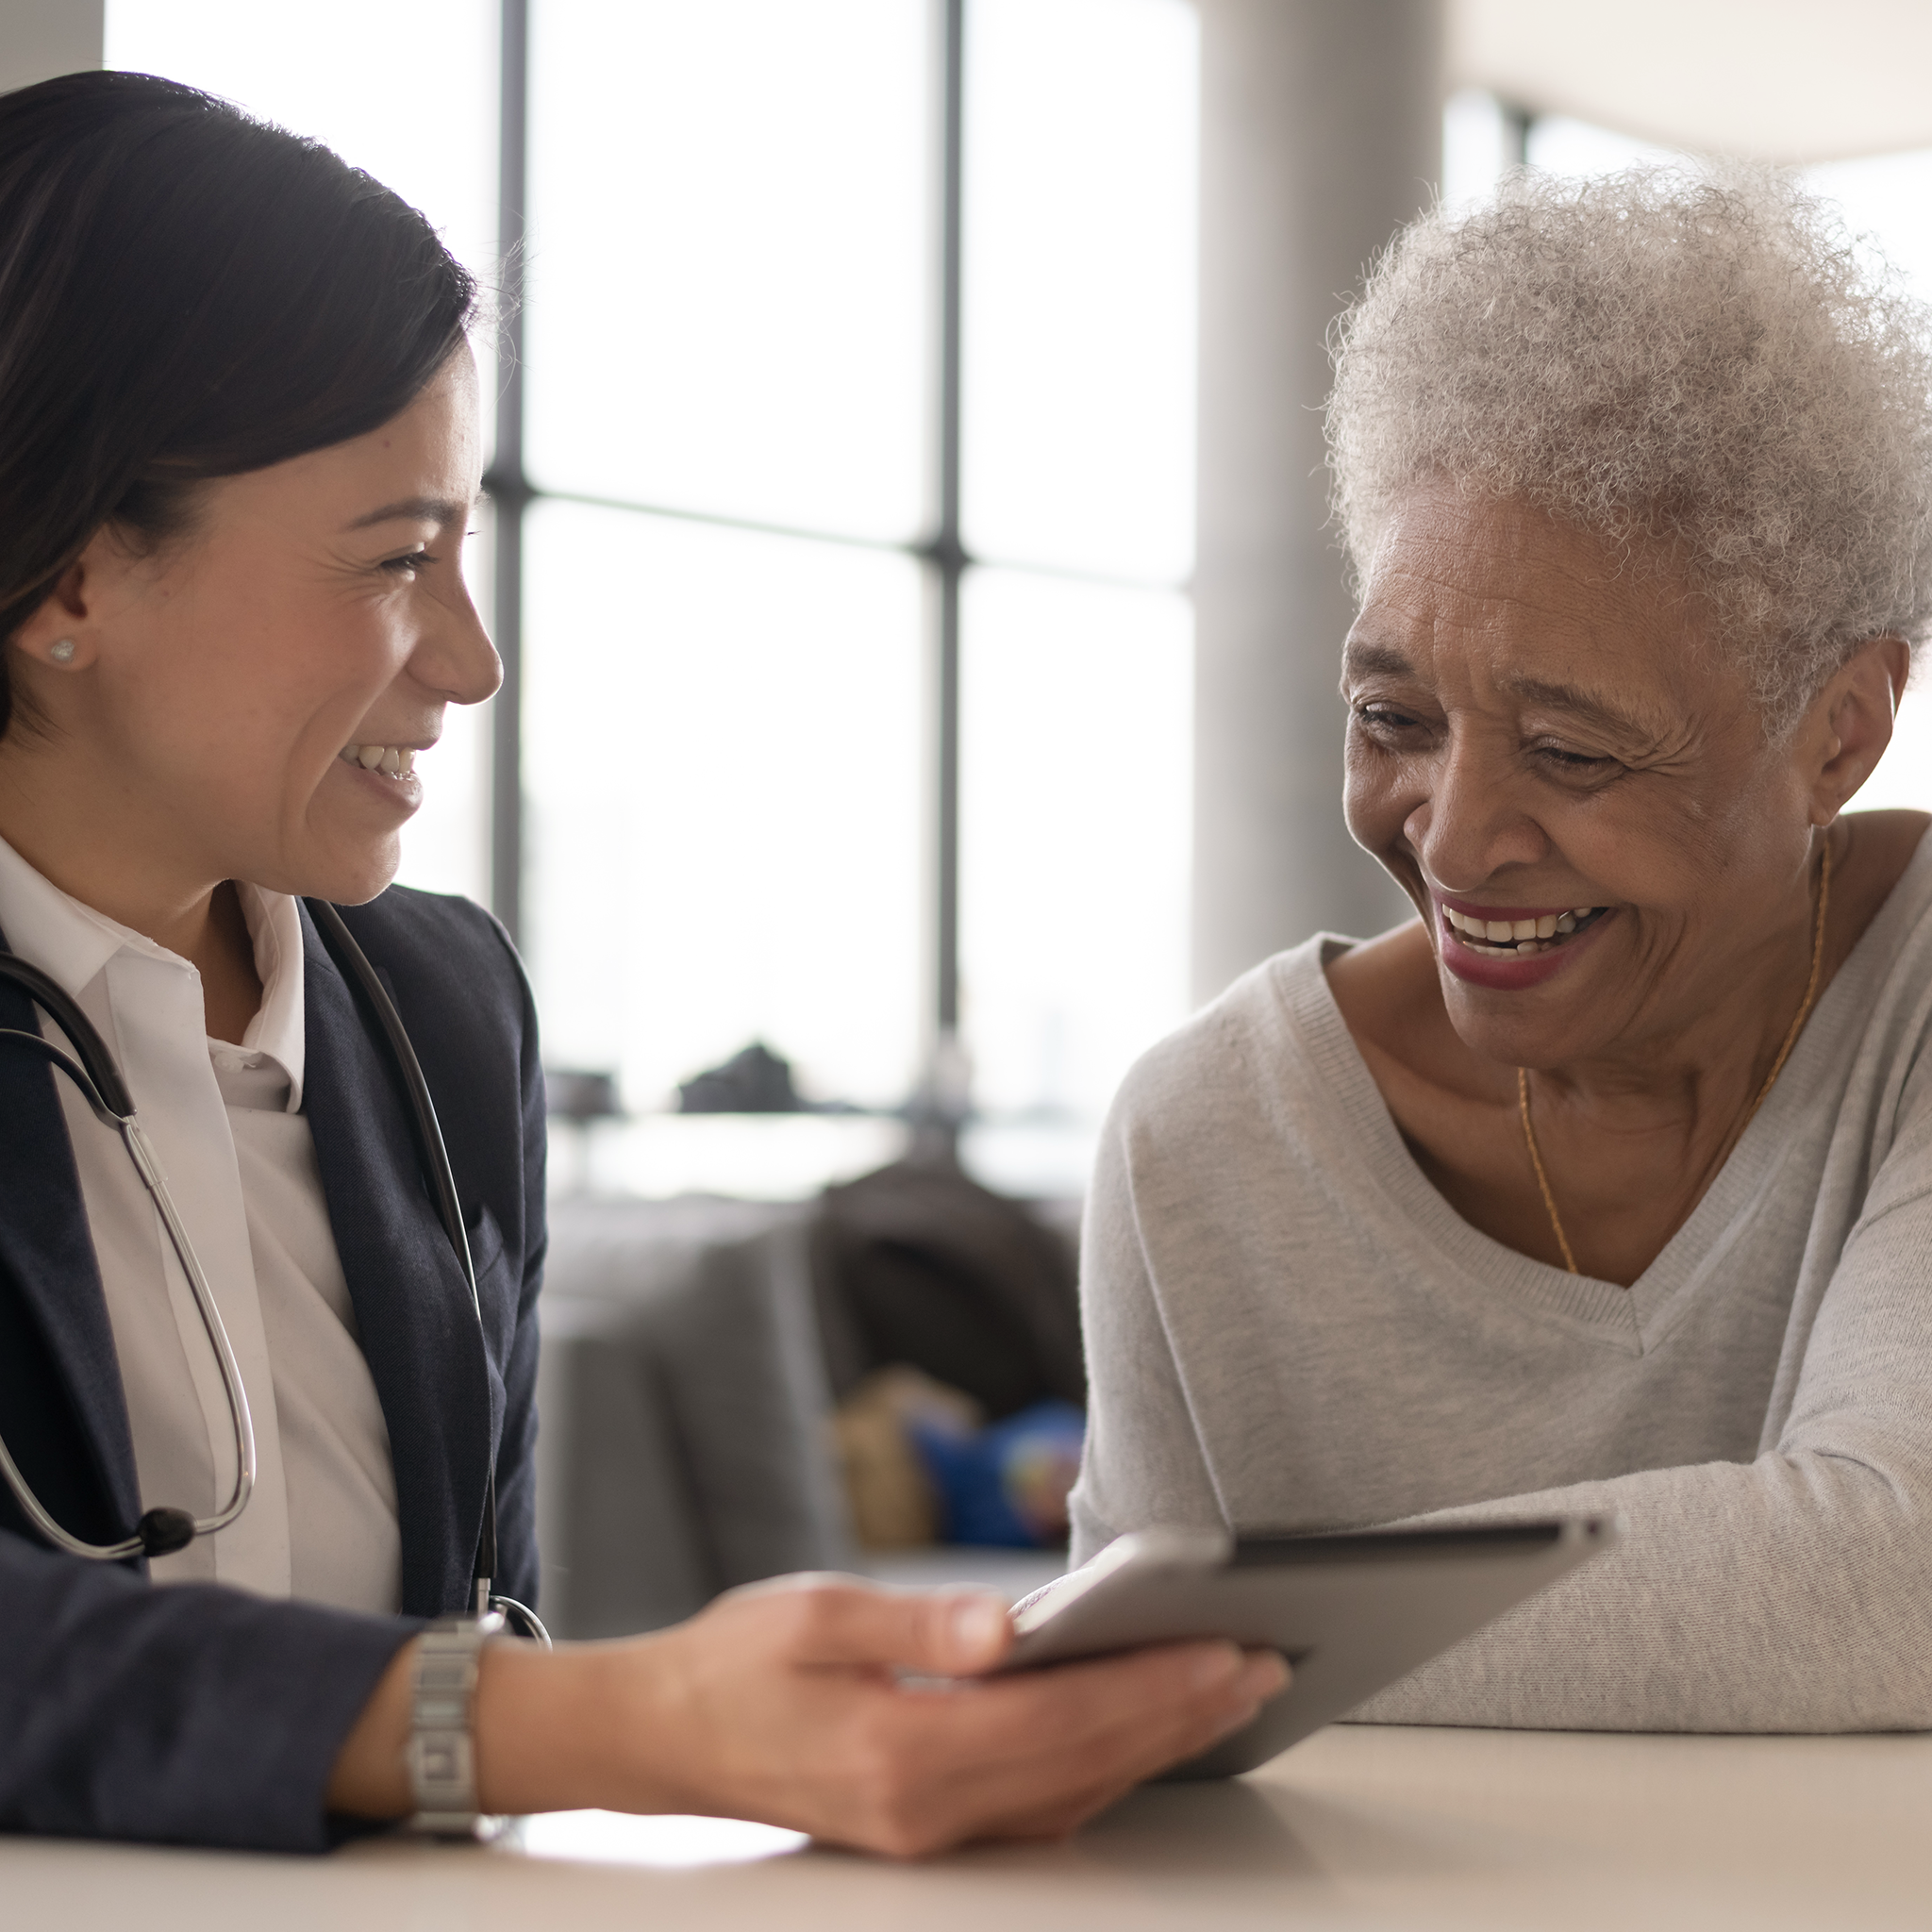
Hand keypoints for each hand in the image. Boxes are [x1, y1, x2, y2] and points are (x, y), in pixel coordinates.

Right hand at [521, 1575, 1288, 1854]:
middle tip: (1259, 1666)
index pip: (1059, 1719)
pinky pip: (1043, 1806)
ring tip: (1226, 1691)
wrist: (669, 1735)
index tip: (1223, 1648)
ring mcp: (932, 1833)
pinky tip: (1144, 1733)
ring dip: (1157, 1743)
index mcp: (901, 1754)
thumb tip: (1008, 1627)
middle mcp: (927, 1812)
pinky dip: (1107, 1768)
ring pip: (1075, 1793)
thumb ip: (915, 1625)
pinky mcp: (931, 1829)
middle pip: (1085, 1765)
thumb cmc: (736, 1662)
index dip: (1151, 1684)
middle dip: (1181, 1714)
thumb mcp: (814, 1615)